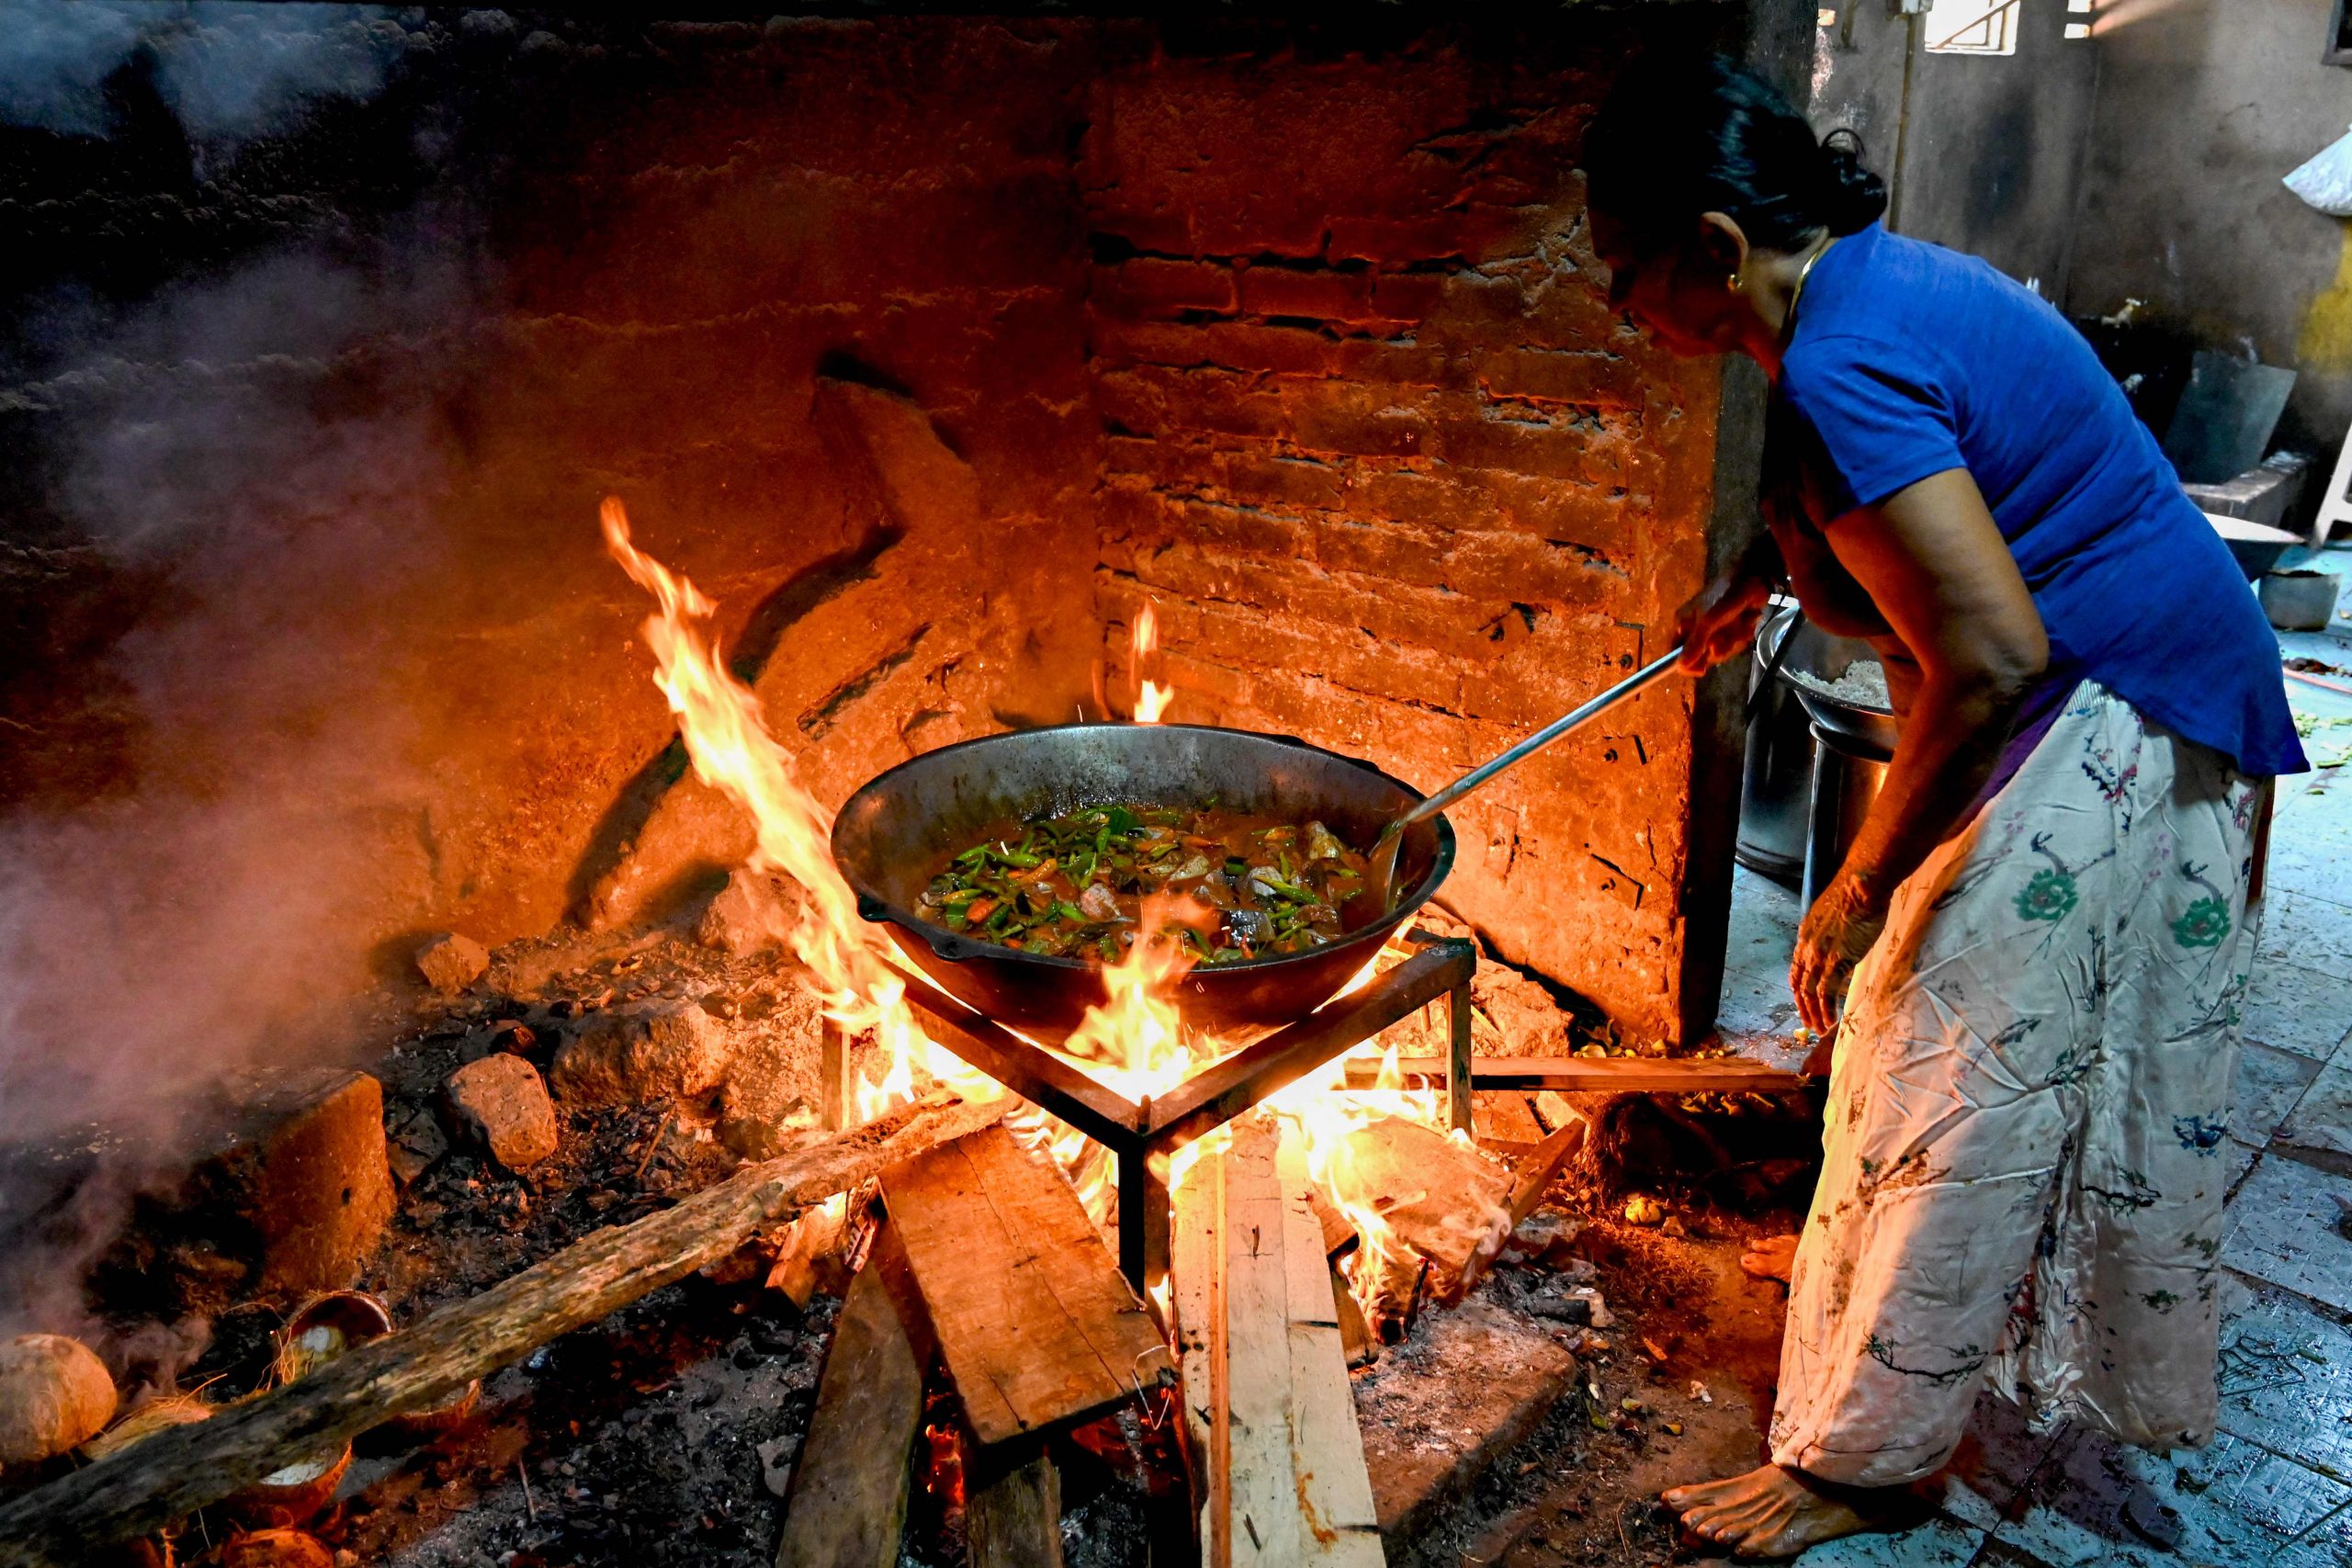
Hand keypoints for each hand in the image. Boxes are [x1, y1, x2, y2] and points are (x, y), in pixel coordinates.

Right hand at [1671, 573, 1772, 673]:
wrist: (1753, 580)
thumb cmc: (1725, 597)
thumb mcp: (1708, 622)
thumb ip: (1695, 645)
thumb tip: (1680, 667)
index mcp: (1684, 624)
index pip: (1676, 653)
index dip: (1687, 664)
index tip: (1701, 670)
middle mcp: (1696, 629)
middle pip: (1702, 656)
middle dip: (1718, 648)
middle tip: (1723, 639)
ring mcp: (1715, 630)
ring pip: (1721, 651)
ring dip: (1733, 641)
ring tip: (1738, 624)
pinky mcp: (1730, 630)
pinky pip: (1734, 644)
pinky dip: (1742, 635)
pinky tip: (1745, 622)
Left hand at [1790, 870, 1887, 1036]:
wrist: (1861, 886)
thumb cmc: (1855, 894)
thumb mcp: (1834, 915)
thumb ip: (1831, 933)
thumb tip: (1840, 942)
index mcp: (1805, 935)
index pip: (1796, 969)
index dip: (1798, 988)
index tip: (1802, 1002)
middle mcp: (1807, 947)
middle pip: (1799, 985)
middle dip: (1803, 1008)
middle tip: (1809, 1025)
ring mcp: (1820, 955)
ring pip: (1810, 993)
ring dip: (1815, 1014)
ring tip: (1821, 1029)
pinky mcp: (1837, 961)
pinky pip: (1826, 993)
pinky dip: (1827, 1010)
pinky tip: (1831, 1020)